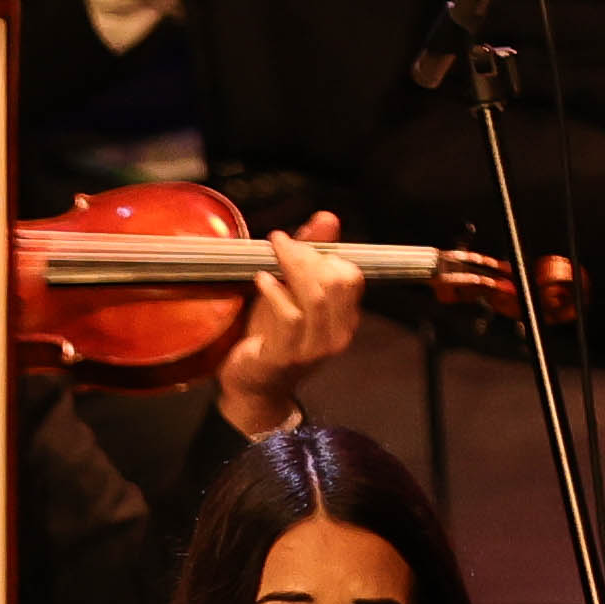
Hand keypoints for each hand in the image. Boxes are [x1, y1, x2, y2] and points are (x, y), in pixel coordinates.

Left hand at [210, 220, 369, 438]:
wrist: (253, 386)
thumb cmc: (271, 336)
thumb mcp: (292, 293)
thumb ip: (310, 257)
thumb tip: (328, 217)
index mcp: (344, 320)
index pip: (352, 277)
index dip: (326, 253)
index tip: (298, 242)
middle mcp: (336, 336)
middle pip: (335, 282)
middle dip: (307, 255)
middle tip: (280, 243)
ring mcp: (313, 349)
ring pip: (316, 297)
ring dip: (291, 267)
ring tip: (272, 253)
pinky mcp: (287, 357)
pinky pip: (290, 317)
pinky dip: (275, 293)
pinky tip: (261, 280)